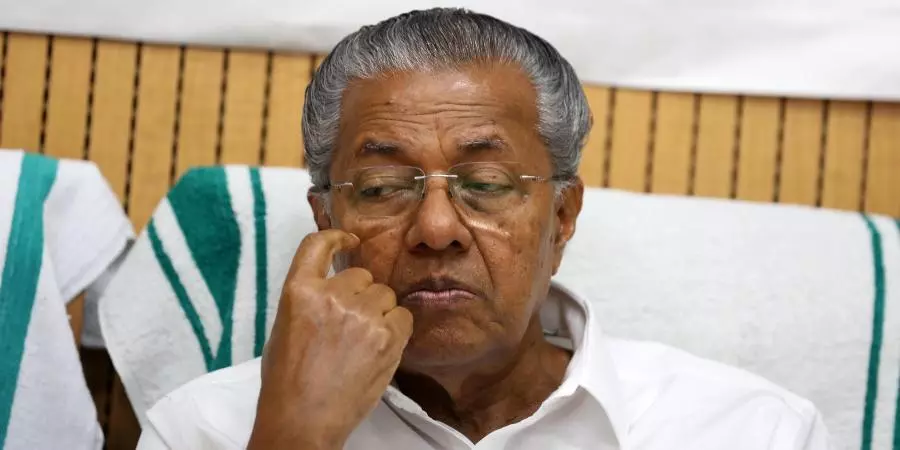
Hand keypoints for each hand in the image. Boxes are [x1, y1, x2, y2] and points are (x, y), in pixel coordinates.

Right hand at [248, 230, 413, 449]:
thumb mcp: (284, 327)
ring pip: (384, 295)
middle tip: (350, 328)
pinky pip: (404, 316)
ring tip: (363, 344)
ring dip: (379, 313)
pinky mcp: (387, 336)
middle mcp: (330, 295)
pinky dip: (397, 329)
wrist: (302, 420)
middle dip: (360, 296)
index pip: (317, 245)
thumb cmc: (287, 381)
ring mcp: (361, 314)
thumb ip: (310, 300)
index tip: (350, 240)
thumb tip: (337, 288)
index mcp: (299, 291)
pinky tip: (381, 348)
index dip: (337, 238)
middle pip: (361, 276)